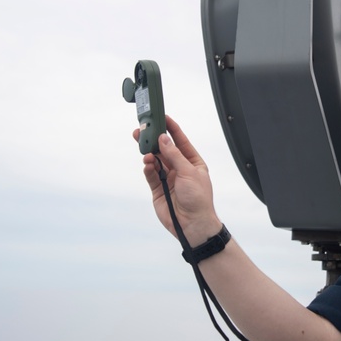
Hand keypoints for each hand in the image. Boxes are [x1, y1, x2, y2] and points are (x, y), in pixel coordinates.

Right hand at [136, 116, 221, 243]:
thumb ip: (174, 156)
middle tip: (142, 131)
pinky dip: (148, 168)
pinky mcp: (158, 189)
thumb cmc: (198, 198)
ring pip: (155, 161)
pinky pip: (151, 174)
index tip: (163, 117)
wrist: (192, 224)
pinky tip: (147, 164)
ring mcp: (168, 178)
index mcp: (192, 162)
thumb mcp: (189, 172)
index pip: (180, 141)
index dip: (171, 129)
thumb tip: (163, 139)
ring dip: (149, 155)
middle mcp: (180, 168)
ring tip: (145, 151)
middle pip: (164, 150)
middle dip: (154, 140)